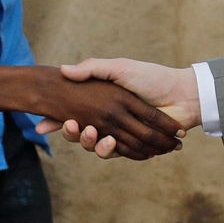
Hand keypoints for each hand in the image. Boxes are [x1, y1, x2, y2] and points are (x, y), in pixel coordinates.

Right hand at [37, 58, 198, 157]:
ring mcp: (122, 135)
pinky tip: (109, 142)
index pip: (74, 114)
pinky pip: (118, 154)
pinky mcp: (135, 147)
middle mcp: (109, 120)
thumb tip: (63, 70)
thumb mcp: (118, 68)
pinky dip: (111, 151)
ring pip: (96, 147)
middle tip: (71, 125)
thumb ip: (92, 69)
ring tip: (95, 134)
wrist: (182, 94)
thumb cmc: (150, 77)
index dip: (57, 121)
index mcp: (103, 103)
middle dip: (71, 134)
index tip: (41, 122)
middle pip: (81, 134)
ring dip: (90, 144)